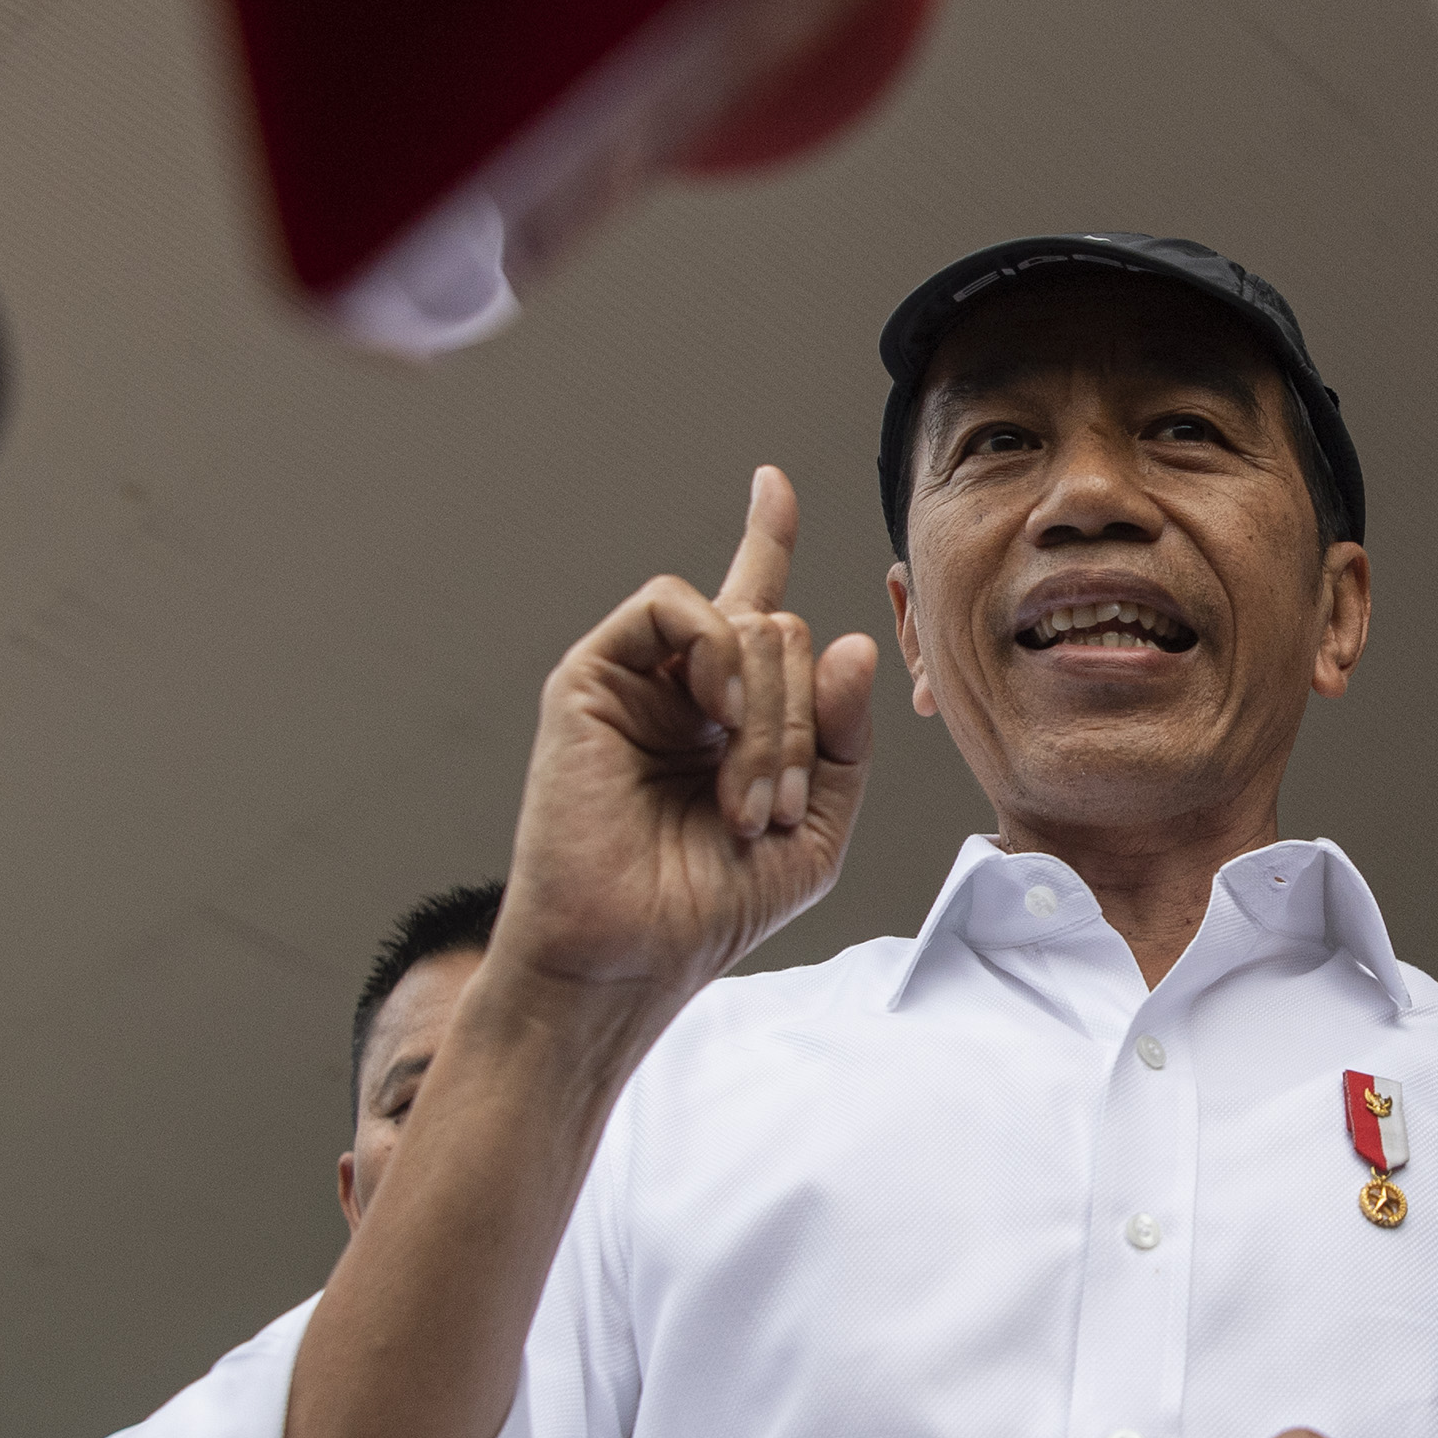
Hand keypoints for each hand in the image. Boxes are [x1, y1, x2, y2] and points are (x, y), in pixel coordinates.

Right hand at [490, 464, 876, 1026]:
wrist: (630, 956)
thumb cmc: (712, 905)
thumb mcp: (818, 828)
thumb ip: (844, 737)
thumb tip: (846, 641)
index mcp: (731, 716)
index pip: (754, 609)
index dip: (765, 538)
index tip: (773, 482)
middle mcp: (684, 687)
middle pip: (784, 632)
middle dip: (802, 725)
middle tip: (773, 813)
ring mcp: (637, 679)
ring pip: (742, 622)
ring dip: (770, 719)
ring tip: (746, 803)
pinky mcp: (590, 676)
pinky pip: (671, 607)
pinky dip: (715, 653)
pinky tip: (719, 715)